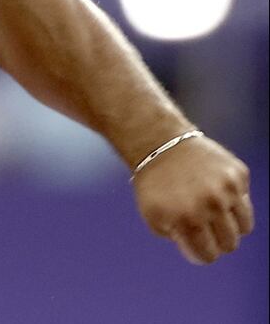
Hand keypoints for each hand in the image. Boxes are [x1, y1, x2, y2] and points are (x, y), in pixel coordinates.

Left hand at [132, 134, 253, 263]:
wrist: (160, 143)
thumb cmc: (155, 183)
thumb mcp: (153, 216)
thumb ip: (176, 237)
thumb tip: (199, 250)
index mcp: (187, 219)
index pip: (209, 255)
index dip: (202, 254)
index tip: (197, 245)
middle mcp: (211, 205)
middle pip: (230, 244)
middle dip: (217, 241)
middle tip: (204, 228)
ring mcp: (228, 188)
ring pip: (245, 227)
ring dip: (230, 224)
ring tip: (213, 213)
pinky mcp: (239, 174)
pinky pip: (244, 202)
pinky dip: (233, 201)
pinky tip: (215, 190)